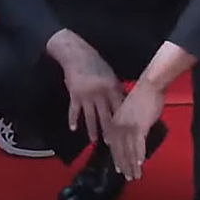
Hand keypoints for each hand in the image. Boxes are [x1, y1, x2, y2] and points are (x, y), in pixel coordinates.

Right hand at [48, 30, 122, 144]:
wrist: (78, 55)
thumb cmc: (96, 64)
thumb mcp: (110, 75)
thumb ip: (116, 89)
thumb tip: (124, 101)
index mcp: (111, 87)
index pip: (118, 108)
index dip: (122, 121)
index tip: (126, 132)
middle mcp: (100, 93)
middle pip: (105, 115)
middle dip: (109, 130)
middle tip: (112, 144)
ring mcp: (86, 95)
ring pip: (90, 116)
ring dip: (92, 130)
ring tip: (94, 141)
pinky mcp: (74, 94)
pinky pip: (74, 110)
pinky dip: (73, 119)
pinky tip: (73, 129)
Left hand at [107, 84, 163, 180]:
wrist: (150, 86)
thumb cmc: (142, 96)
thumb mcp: (128, 111)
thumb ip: (125, 124)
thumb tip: (130, 138)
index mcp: (115, 122)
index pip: (114, 145)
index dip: (117, 159)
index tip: (119, 169)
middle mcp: (119, 126)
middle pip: (120, 151)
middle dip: (124, 166)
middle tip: (128, 178)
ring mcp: (128, 127)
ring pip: (129, 150)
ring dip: (132, 165)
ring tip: (135, 175)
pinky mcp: (140, 126)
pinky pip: (139, 144)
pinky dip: (139, 155)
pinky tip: (140, 163)